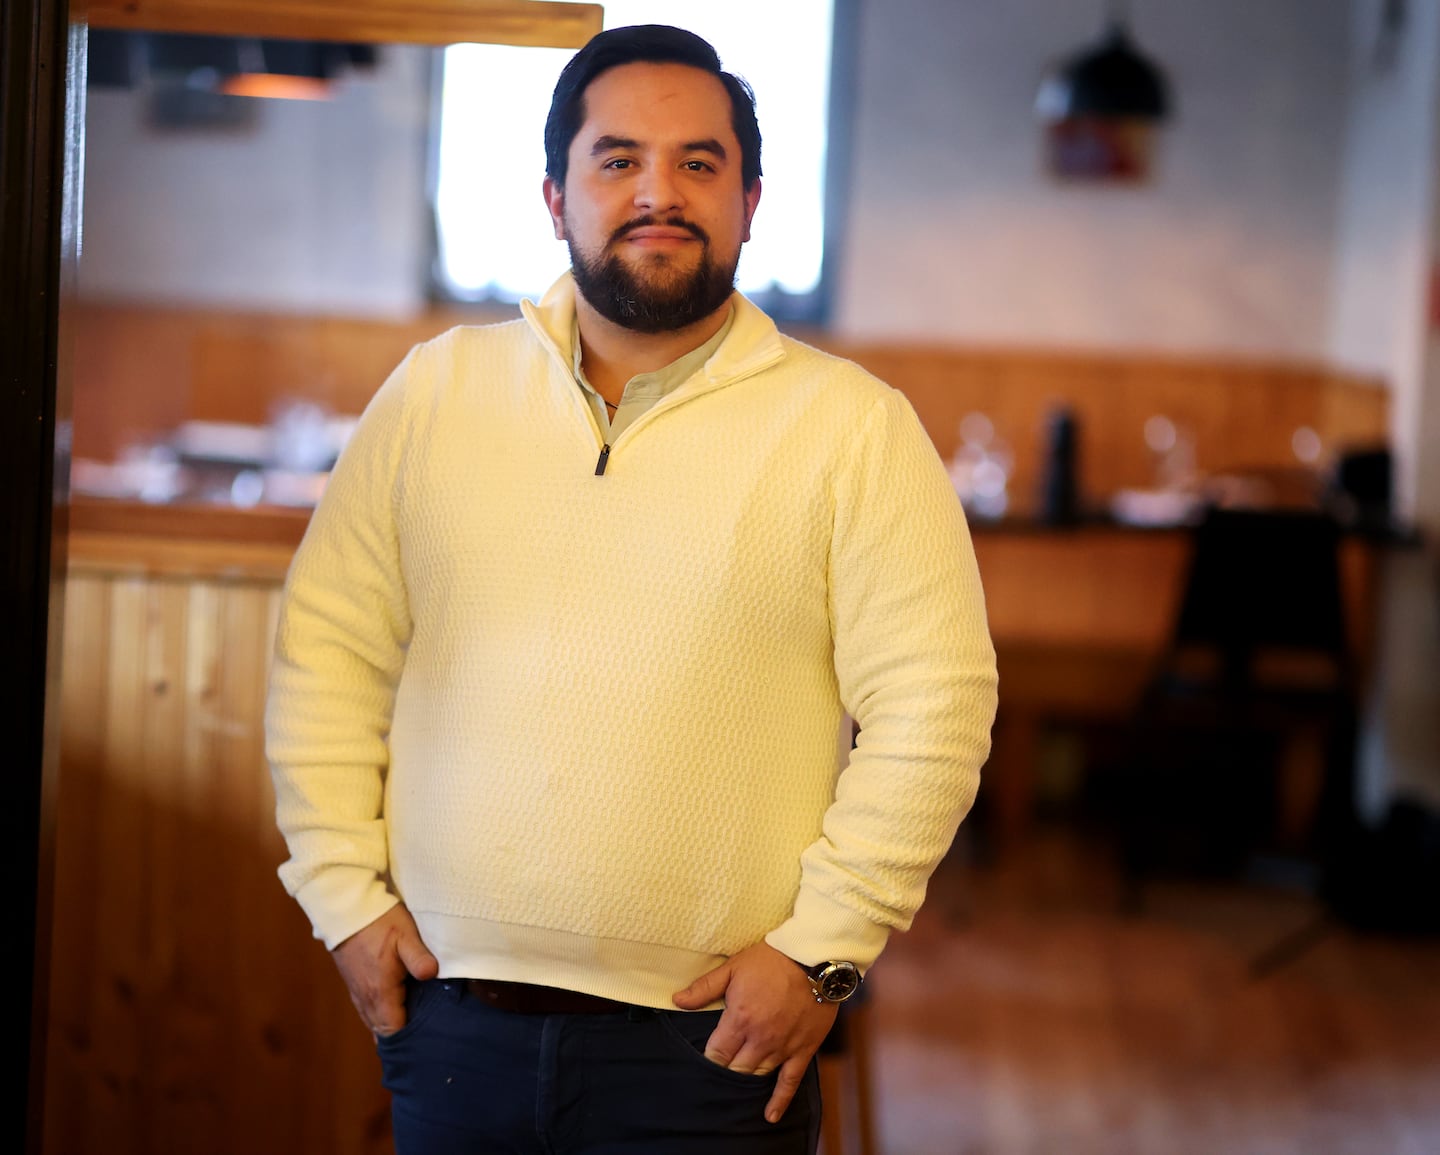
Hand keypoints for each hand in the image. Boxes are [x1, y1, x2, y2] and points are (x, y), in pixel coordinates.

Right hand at [331, 904, 438, 1037]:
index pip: (393, 1032)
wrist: (346, 910)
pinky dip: (381, 1015)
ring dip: (391, 1025)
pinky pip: (368, 1011)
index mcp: (380, 992)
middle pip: (384, 1032)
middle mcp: (366, 999)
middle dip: (403, 1036)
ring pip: (374, 1023)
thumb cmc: (379, 922)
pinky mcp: (355, 985)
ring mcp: (358, 993)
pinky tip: (397, 1006)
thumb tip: (432, 974)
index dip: (410, 1038)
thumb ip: (419, 958)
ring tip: (415, 1020)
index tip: (429, 1034)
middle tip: (426, 1030)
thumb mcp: (405, 935)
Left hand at [672, 941, 838, 1123]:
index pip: (717, 1053)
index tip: (703, 1062)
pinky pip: (790, 1081)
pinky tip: (769, 1115)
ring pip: (758, 1076)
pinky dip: (779, 1101)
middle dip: (725, 1072)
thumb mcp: (733, 968)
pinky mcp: (803, 1050)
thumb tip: (677, 1001)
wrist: (813, 957)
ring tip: (735, 1089)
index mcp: (740, 1019)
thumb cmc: (771, 960)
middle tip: (718, 1074)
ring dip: (746, 1082)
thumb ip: (704, 987)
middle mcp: (760, 1039)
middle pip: (736, 1069)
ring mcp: (782, 1047)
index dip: (708, 1059)